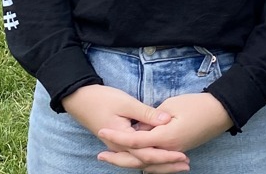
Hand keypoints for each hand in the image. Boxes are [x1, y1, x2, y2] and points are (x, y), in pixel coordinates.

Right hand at [61, 85, 188, 170]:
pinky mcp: (119, 142)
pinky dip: (149, 159)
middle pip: (145, 162)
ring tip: (177, 165)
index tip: (183, 155)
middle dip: (166, 165)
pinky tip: (160, 158)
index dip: (166, 155)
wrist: (80, 99)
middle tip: (186, 165)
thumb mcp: (126, 103)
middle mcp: (120, 148)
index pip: (148, 153)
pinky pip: (136, 155)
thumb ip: (146, 114)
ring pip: (140, 161)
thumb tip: (166, 120)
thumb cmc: (102, 99)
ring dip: (159, 164)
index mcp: (122, 140)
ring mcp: (118, 147)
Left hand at [96, 92, 232, 171]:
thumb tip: (139, 129)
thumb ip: (152, 119)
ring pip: (148, 165)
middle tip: (100, 155)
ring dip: (130, 163)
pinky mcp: (179, 150)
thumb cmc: (197, 104)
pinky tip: (138, 161)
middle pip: (138, 160)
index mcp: (166, 138)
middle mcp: (169, 149)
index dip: (116, 136)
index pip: (135, 141)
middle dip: (118, 158)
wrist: (221, 111)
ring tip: (113, 159)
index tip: (101, 130)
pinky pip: (158, 162)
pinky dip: (146, 163)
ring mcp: (175, 152)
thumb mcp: (172, 105)